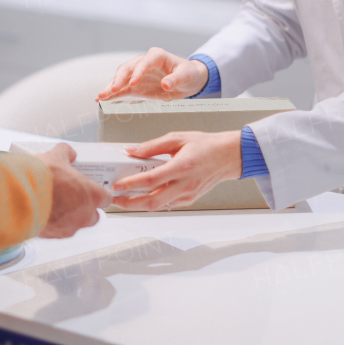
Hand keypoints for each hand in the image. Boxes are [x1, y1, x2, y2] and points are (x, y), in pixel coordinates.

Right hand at [32, 144, 109, 238]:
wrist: (20, 196)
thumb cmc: (42, 178)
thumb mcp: (56, 156)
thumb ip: (66, 153)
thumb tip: (68, 153)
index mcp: (92, 195)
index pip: (105, 199)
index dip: (98, 194)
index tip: (90, 189)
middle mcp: (84, 215)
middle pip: (93, 216)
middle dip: (85, 208)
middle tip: (72, 196)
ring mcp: (69, 227)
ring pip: (75, 225)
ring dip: (68, 216)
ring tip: (53, 203)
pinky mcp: (53, 235)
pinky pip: (57, 230)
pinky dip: (53, 223)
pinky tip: (43, 211)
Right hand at [97, 48, 208, 100]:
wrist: (188, 80)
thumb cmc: (188, 73)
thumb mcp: (186, 75)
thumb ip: (176, 79)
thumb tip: (165, 84)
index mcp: (156, 56)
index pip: (144, 62)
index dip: (137, 72)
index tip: (133, 83)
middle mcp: (143, 63)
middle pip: (127, 69)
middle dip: (118, 79)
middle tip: (113, 90)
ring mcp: (137, 74)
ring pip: (121, 79)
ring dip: (111, 87)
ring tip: (101, 96)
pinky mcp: (136, 86)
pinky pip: (122, 90)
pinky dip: (112, 94)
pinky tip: (102, 99)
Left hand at [110, 131, 241, 210]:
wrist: (228, 157)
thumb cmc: (205, 145)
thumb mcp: (177, 138)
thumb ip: (152, 146)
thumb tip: (131, 151)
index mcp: (181, 167)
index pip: (151, 180)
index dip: (131, 184)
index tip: (116, 186)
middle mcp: (185, 185)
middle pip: (152, 202)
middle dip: (130, 204)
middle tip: (114, 200)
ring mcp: (188, 195)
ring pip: (158, 207)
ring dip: (139, 205)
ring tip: (124, 199)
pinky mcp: (189, 200)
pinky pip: (167, 204)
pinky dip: (152, 202)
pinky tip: (142, 196)